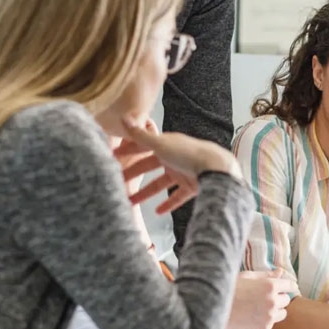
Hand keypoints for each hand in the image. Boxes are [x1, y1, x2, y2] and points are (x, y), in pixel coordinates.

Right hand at [121, 117, 241, 213]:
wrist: (216, 169)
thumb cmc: (187, 154)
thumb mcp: (160, 144)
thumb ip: (140, 135)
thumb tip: (124, 117)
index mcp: (166, 144)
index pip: (142, 146)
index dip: (128, 150)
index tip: (113, 155)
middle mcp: (174, 156)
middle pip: (149, 166)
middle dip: (133, 173)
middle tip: (117, 181)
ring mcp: (183, 172)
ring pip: (160, 183)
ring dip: (146, 192)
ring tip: (131, 202)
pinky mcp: (192, 186)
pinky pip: (177, 196)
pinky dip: (168, 203)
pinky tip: (158, 212)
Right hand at [225, 270, 295, 328]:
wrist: (214, 306)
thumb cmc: (230, 288)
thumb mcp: (248, 276)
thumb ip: (267, 275)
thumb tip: (281, 272)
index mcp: (269, 285)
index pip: (289, 285)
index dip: (288, 285)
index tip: (287, 286)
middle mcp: (272, 301)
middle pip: (286, 300)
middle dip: (278, 297)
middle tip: (263, 296)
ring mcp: (269, 316)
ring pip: (282, 313)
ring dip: (274, 310)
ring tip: (258, 306)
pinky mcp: (264, 328)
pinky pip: (272, 323)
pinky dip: (265, 319)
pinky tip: (252, 314)